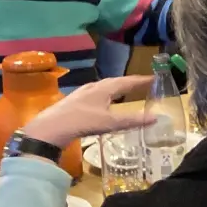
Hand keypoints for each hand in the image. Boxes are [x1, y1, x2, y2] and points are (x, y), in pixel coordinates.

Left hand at [21, 76, 155, 148]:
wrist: (50, 128)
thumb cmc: (82, 122)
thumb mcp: (110, 123)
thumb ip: (132, 120)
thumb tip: (156, 118)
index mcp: (104, 88)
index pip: (128, 81)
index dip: (141, 81)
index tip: (155, 78)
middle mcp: (94, 87)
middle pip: (115, 81)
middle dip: (129, 82)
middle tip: (142, 84)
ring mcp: (83, 93)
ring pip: (104, 86)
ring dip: (116, 87)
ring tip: (124, 90)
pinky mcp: (75, 101)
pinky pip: (96, 93)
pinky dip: (105, 94)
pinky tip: (102, 101)